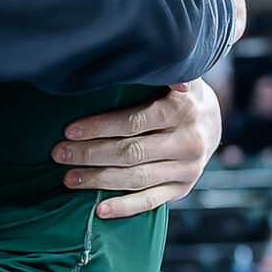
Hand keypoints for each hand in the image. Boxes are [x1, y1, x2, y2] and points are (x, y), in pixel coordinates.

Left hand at [54, 81, 223, 218]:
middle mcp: (188, 143)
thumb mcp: (175, 74)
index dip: (100, 127)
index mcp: (181, 111)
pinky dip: (124, 207)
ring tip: (68, 178)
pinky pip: (151, 202)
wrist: (212, 123)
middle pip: (132, 152)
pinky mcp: (182, 189)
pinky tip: (98, 210)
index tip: (69, 130)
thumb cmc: (178, 93)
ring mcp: (187, 170)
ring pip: (137, 179)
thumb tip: (153, 61)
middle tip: (58, 154)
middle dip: (90, 154)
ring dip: (99, 180)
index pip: (135, 122)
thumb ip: (161, 70)